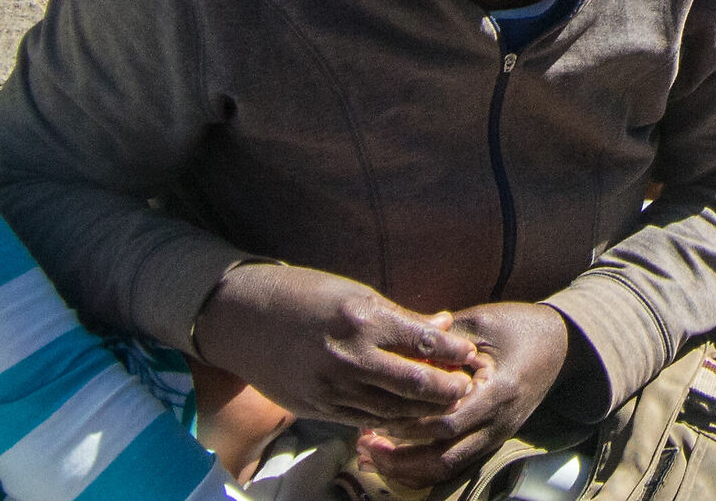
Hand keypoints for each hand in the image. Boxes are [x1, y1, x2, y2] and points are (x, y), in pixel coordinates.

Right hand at [190, 264, 477, 429]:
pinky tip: (408, 417)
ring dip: (423, 410)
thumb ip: (401, 316)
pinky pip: (363, 420)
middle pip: (413, 383)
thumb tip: (444, 324)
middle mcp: (348, 357)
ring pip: (391, 409)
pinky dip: (390, 420)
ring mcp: (330, 387)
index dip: (453, 352)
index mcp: (362, 320)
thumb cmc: (306, 296)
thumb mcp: (357, 294)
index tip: (472, 355)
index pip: (423, 342)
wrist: (244, 319)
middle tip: (469, 388)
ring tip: (446, 405)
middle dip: (446, 389)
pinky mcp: (316, 407)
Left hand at [359, 304, 571, 487]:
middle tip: (364, 444)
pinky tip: (398, 455)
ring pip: (447, 467)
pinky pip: (454, 462)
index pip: (448, 422)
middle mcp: (499, 421)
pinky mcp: (492, 437)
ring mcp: (497, 434)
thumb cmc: (520, 327)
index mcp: (499, 391)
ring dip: (409, 467)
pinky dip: (423, 465)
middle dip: (400, 457)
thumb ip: (441, 340)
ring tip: (374, 454)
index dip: (409, 426)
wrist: (560, 344)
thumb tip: (397, 350)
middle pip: (444, 457)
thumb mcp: (481, 323)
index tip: (375, 418)